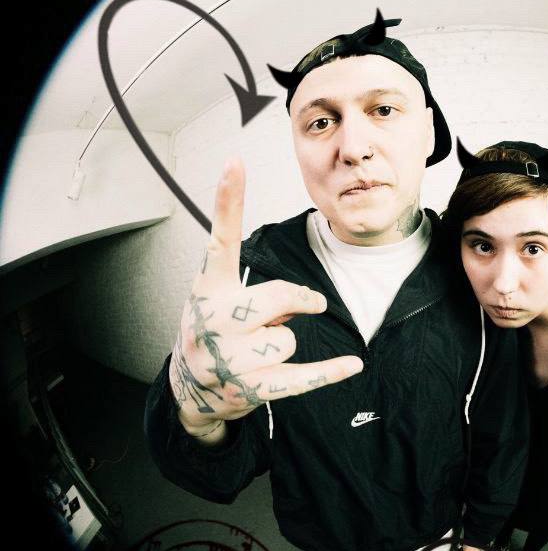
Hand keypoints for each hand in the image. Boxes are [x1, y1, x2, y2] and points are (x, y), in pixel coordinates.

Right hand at [168, 156, 363, 434]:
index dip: (228, 200)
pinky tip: (352, 365)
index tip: (234, 162)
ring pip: (287, 340)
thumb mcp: (219, 301)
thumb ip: (255, 285)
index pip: (220, 239)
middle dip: (298, 302)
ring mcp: (228, 359)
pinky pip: (300, 376)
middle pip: (277, 296)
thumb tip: (298, 298)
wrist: (191, 388)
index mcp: (207, 289)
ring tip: (260, 351)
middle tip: (303, 305)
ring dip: (286, 343)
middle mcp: (212, 321)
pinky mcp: (250, 388)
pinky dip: (329, 372)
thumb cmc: (214, 331)